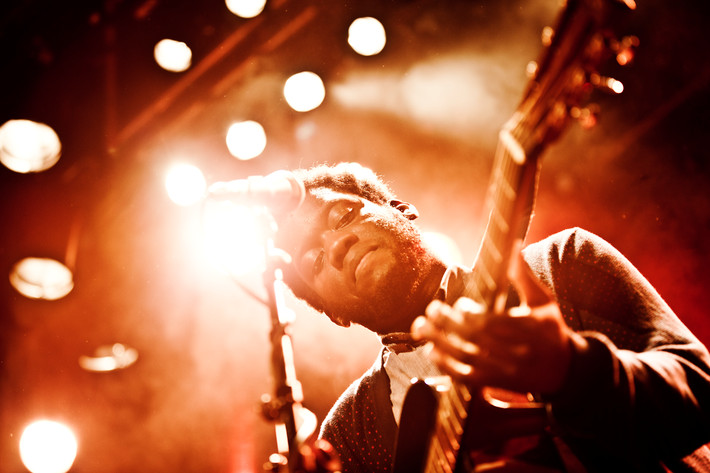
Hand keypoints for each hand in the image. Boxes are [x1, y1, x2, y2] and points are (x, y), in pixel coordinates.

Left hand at [411, 249, 572, 394]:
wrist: (564, 370)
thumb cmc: (550, 329)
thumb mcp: (543, 301)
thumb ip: (524, 276)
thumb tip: (513, 245)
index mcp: (532, 328)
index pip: (495, 323)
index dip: (471, 315)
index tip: (459, 305)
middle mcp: (519, 352)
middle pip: (476, 339)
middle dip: (449, 324)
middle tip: (431, 309)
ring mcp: (507, 371)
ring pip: (467, 358)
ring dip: (440, 342)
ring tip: (421, 327)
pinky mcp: (497, 383)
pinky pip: (466, 377)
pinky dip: (445, 365)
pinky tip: (431, 351)